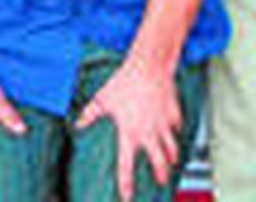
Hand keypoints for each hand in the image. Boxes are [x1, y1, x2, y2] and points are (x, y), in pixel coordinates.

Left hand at [76, 55, 182, 201]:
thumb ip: (91, 113)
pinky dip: (176, 130)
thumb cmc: (124, 82)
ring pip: (172, 148)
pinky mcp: (174, 113)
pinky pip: (177, 126)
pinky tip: (174, 130)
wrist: (149, 66)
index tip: (127, 197)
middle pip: (159, 163)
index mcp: (129, 134)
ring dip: (171, 157)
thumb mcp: (103, 99)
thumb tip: (78, 123)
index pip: (126, 166)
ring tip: (171, 161)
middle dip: (161, 175)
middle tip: (160, 181)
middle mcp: (148, 133)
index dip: (126, 185)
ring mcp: (163, 124)